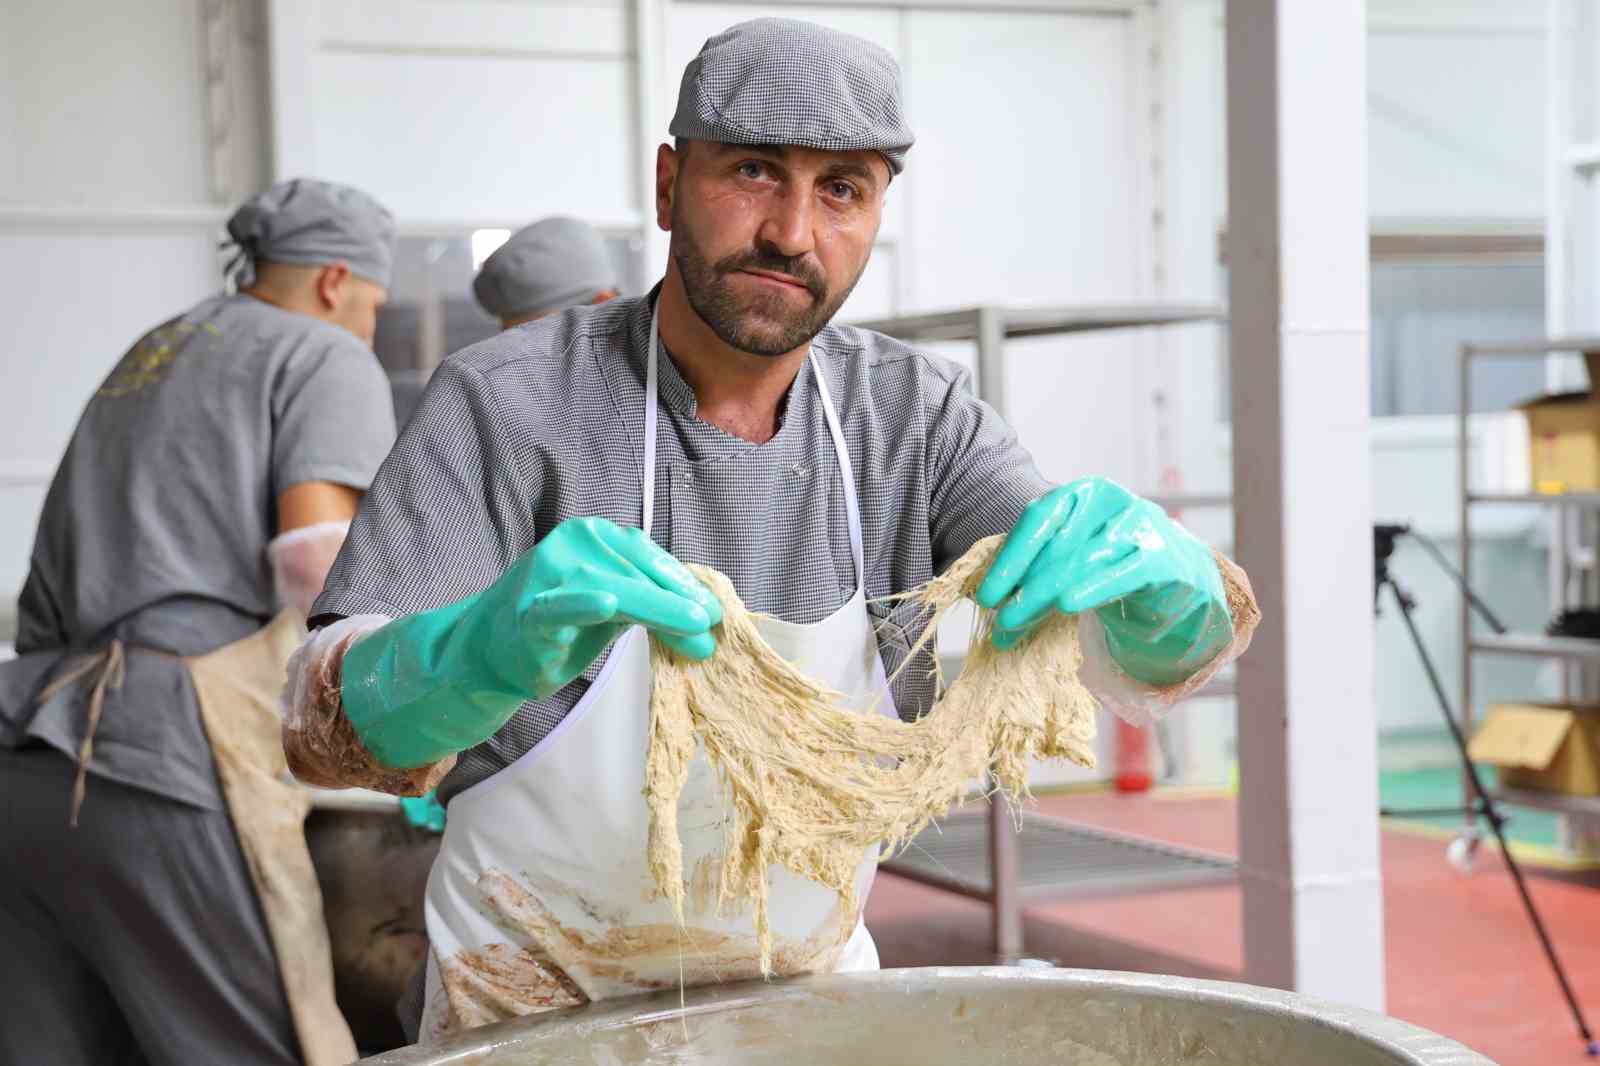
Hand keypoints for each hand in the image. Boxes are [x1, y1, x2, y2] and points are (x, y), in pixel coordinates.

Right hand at [341, 516, 720, 767]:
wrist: (491, 650)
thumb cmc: (561, 624)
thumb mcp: (613, 605)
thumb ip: (654, 607)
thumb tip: (708, 626)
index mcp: (593, 535)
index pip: (647, 556)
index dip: (682, 584)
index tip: (712, 612)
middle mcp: (570, 545)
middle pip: (635, 572)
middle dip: (677, 603)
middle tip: (710, 629)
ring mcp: (547, 576)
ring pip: (611, 586)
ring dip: (656, 609)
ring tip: (689, 628)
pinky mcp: (529, 612)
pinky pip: (559, 606)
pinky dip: (582, 604)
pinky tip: (606, 604)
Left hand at [974, 479, 1230, 686]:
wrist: (1179, 573)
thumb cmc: (1114, 563)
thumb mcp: (1072, 558)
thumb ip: (1035, 573)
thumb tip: (990, 604)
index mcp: (1084, 493)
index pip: (1040, 519)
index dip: (1010, 557)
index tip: (987, 594)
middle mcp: (1113, 502)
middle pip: (1058, 545)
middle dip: (1024, 585)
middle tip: (1001, 619)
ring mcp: (1141, 526)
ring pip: (1084, 560)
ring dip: (1046, 594)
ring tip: (1018, 622)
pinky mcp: (1163, 558)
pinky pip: (1123, 574)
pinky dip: (1093, 588)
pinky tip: (1066, 604)